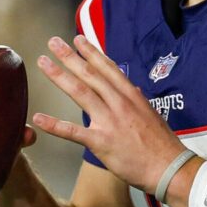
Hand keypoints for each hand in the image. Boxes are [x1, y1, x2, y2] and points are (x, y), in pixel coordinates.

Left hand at [32, 35, 186, 194]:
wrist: (168, 166)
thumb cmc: (161, 143)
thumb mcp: (150, 114)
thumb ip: (137, 99)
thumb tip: (132, 88)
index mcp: (131, 95)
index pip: (108, 67)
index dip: (91, 52)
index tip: (78, 39)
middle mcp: (119, 103)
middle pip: (90, 74)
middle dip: (70, 56)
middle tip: (53, 42)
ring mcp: (109, 121)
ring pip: (80, 92)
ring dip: (59, 76)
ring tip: (43, 63)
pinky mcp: (101, 141)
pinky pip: (73, 131)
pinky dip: (54, 125)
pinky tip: (38, 118)